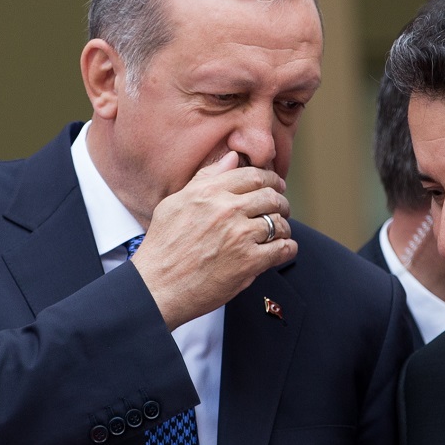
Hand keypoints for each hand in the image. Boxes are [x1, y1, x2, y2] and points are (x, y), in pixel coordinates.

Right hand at [130, 151, 295, 328]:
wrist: (157, 287)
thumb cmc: (163, 246)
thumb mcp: (175, 203)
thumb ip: (205, 178)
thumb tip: (232, 157)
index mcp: (209, 192)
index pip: (253, 176)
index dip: (271, 179)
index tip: (276, 185)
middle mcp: (226, 210)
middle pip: (271, 197)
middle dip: (281, 203)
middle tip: (282, 210)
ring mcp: (239, 236)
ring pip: (279, 223)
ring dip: (284, 227)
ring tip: (280, 232)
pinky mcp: (249, 262)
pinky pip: (283, 248)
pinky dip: (288, 248)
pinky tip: (283, 250)